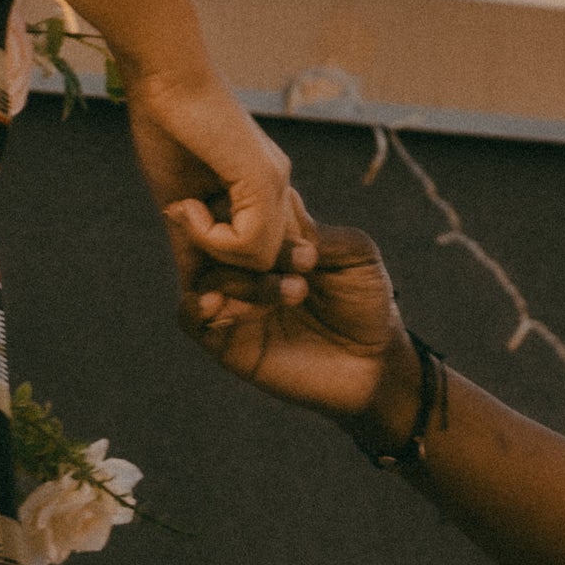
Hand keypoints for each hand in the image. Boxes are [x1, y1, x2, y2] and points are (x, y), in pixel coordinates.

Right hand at [126, 66, 308, 290]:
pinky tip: (187, 206)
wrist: (164, 77)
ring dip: (211, 249)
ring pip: (259, 261)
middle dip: (226, 275)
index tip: (199, 277)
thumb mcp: (180, 199)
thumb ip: (196, 239)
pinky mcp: (264, 180)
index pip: (264, 256)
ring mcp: (276, 184)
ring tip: (184, 211)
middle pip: (268, 266)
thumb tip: (197, 290)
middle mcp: (278, 188)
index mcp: (262, 191)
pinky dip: (210, 237)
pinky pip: (249, 244)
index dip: (231, 277)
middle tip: (189, 249)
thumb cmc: (165, 127)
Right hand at [172, 210, 405, 423]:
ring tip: (292, 291)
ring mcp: (233, 300)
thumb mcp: (356, 256)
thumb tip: (281, 202)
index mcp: (271, 236)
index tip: (271, 207)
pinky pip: (191, 318)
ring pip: (202, 274)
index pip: (238, 204)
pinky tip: (218, 303)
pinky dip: (196, 306)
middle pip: (207, 234)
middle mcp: (245, 264)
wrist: (373, 364)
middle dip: (228, 235)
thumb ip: (319, 232)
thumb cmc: (366, 302)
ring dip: (237, 277)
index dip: (245, 200)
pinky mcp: (226, 340)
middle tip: (262, 244)